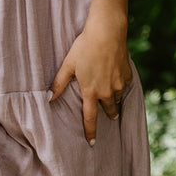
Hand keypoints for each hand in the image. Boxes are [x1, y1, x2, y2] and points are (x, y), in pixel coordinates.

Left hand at [49, 8, 131, 144]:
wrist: (107, 31)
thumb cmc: (84, 46)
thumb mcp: (68, 65)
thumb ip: (59, 83)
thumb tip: (48, 98)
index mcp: (90, 92)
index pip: (90, 118)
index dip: (90, 132)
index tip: (92, 144)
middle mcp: (106, 91)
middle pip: (108, 111)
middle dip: (108, 114)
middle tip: (109, 115)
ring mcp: (118, 83)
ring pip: (117, 98)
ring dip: (114, 99)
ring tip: (112, 97)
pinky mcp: (127, 74)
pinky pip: (124, 85)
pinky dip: (120, 84)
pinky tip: (117, 78)